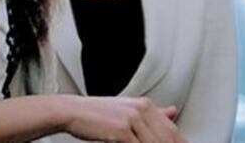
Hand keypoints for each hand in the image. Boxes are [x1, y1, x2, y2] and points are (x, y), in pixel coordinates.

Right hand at [61, 95, 185, 142]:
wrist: (71, 111)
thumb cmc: (96, 114)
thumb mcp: (126, 108)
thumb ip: (152, 112)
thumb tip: (173, 112)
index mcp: (144, 104)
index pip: (173, 131)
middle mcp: (140, 109)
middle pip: (167, 140)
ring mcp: (132, 120)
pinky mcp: (122, 131)